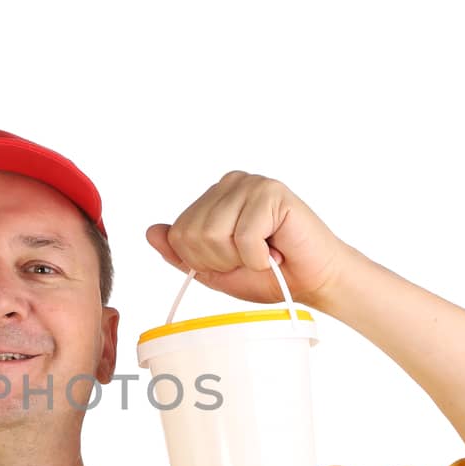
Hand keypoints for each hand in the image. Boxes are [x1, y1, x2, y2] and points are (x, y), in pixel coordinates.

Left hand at [146, 172, 354, 308]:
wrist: (313, 282)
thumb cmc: (268, 275)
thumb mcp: (214, 270)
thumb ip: (181, 253)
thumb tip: (151, 231)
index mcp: (213, 198)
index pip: (178, 234)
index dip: (202, 261)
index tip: (233, 261)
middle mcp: (229, 183)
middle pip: (193, 234)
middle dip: (221, 261)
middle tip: (251, 259)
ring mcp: (250, 184)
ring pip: (215, 234)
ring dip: (241, 259)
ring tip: (264, 254)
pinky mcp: (272, 192)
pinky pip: (244, 237)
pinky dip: (260, 257)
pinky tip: (277, 251)